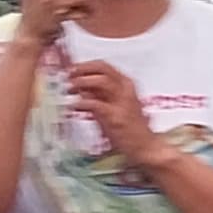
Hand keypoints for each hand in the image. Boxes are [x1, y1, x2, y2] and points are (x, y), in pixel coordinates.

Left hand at [60, 55, 164, 172]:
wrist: (144, 146)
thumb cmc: (128, 128)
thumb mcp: (112, 105)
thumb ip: (98, 95)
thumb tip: (79, 87)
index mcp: (126, 84)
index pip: (103, 66)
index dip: (84, 65)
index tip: (71, 70)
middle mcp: (126, 89)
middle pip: (102, 68)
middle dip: (82, 69)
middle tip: (68, 76)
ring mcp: (122, 102)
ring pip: (101, 81)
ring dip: (81, 82)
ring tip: (70, 90)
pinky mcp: (116, 116)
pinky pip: (95, 104)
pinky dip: (81, 103)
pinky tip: (73, 107)